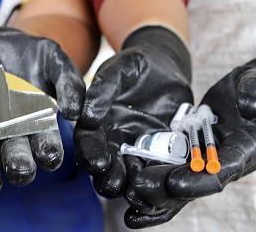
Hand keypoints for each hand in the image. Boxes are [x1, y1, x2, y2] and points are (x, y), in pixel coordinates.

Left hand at [0, 26, 86, 196]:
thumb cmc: (31, 53)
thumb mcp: (54, 60)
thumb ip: (69, 82)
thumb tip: (73, 112)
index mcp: (39, 125)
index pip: (46, 143)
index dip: (49, 151)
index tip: (50, 156)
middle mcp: (12, 135)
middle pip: (16, 156)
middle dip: (19, 165)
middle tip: (20, 172)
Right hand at [74, 26, 193, 198]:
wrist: (168, 66)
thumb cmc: (138, 63)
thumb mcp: (120, 68)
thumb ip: (103, 88)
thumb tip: (87, 116)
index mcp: (97, 120)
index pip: (88, 140)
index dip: (90, 152)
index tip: (98, 162)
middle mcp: (113, 138)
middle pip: (104, 164)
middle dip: (107, 177)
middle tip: (114, 184)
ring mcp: (135, 147)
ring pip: (128, 172)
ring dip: (129, 185)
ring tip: (134, 192)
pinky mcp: (158, 152)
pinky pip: (155, 169)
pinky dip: (156, 179)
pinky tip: (160, 187)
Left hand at [123, 57, 255, 227]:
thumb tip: (252, 103)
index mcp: (247, 149)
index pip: (224, 170)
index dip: (199, 179)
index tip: (174, 183)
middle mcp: (228, 162)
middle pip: (196, 183)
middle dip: (168, 189)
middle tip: (139, 188)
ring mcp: (210, 159)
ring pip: (182, 180)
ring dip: (157, 189)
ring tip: (129, 194)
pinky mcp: (196, 152)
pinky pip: (175, 169)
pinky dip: (156, 178)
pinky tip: (131, 188)